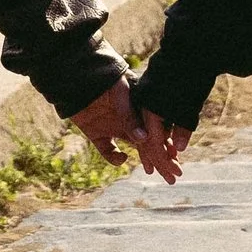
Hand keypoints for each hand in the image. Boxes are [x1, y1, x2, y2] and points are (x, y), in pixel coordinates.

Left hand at [71, 77, 191, 186]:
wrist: (75, 76)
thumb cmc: (103, 78)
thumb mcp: (120, 93)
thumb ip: (129, 115)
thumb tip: (143, 138)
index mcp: (139, 109)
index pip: (156, 131)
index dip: (166, 146)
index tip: (175, 160)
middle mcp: (129, 120)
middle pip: (149, 143)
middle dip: (162, 159)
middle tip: (174, 175)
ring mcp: (114, 127)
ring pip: (134, 149)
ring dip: (146, 161)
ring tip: (154, 173)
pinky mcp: (97, 134)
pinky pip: (108, 151)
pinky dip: (115, 158)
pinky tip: (122, 158)